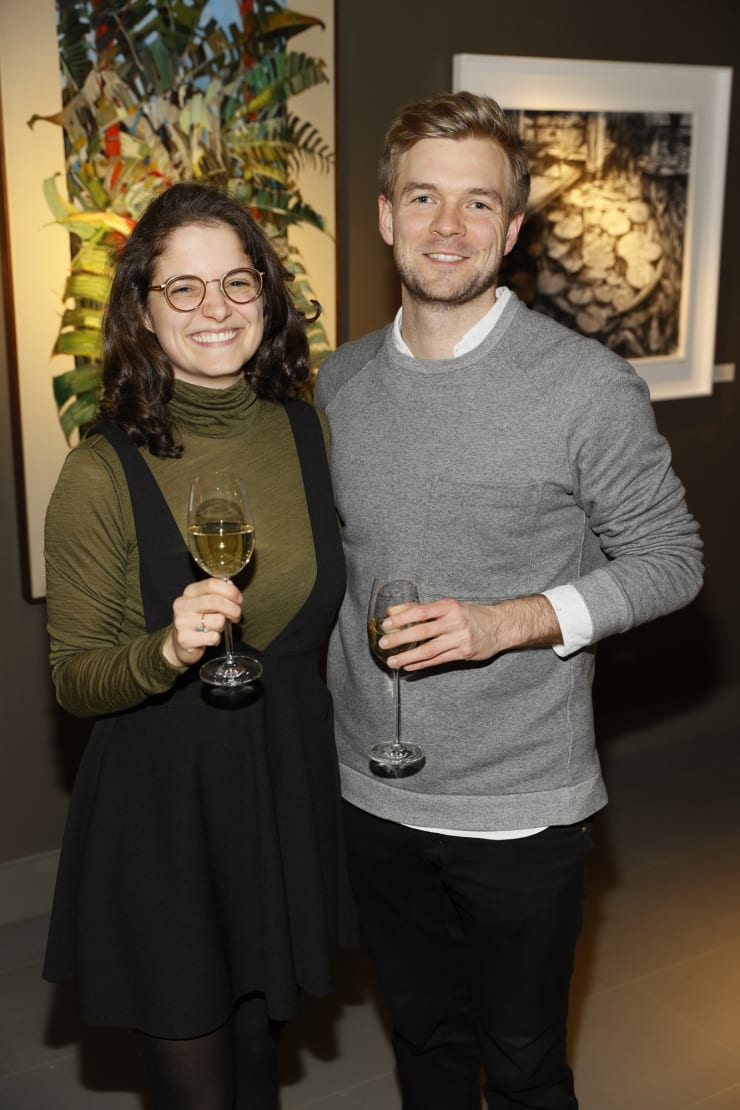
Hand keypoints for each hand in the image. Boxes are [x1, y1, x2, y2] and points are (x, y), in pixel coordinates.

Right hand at [163, 578, 243, 667]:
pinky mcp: (184, 639)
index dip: (230, 591)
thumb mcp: (205, 603)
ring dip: (223, 626)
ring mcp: (182, 622)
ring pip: (218, 621)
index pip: (212, 584)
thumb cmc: (198, 620)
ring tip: (216, 628)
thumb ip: (218, 593)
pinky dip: (216, 639)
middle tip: (236, 616)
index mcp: (190, 592)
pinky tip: (210, 638)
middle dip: (233, 609)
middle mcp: (183, 605)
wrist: (180, 643)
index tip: (238, 600)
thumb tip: (231, 586)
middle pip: (217, 601)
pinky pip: (213, 637)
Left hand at [378, 594, 561, 671]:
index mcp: (449, 606)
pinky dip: (421, 664)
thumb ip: (420, 608)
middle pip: (422, 632)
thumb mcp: (448, 606)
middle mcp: (455, 622)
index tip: (386, 623)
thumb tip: (393, 611)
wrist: (499, 626)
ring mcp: (460, 639)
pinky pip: (438, 660)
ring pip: (429, 650)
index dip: (402, 618)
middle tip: (384, 643)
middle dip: (400, 639)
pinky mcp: (464, 653)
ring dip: (408, 656)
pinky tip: (409, 666)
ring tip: (392, 661)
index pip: (421, 611)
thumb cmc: (470, 614)